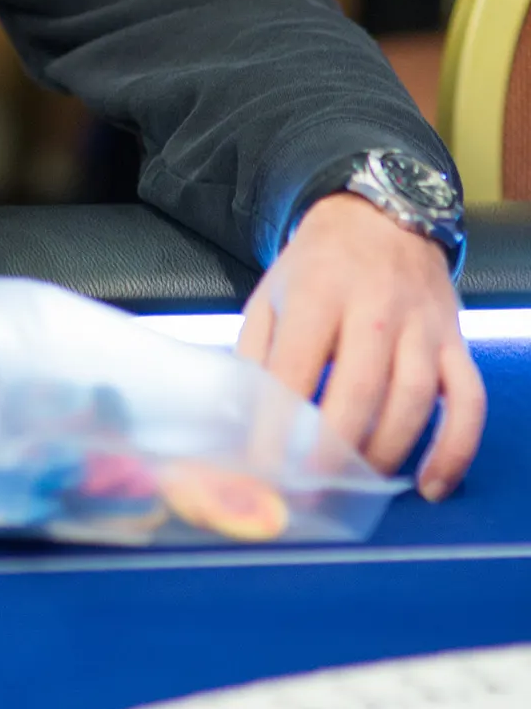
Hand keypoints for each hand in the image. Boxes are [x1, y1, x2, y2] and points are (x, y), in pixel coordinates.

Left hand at [237, 192, 484, 498]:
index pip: (296, 369)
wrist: (380, 216)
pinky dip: (455, 449)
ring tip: (358, 486)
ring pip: (414, 400)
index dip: (279, 426)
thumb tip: (239, 423)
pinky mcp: (454, 342)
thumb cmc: (316, 266)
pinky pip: (468, 401)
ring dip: (385, 453)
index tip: (266, 469)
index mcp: (318, 291)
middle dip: (334, 451)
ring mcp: (422, 325)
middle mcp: (375, 306)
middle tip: (312, 492)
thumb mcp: (270, 294)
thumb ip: (255, 355)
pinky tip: (430, 484)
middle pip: (359, 389)